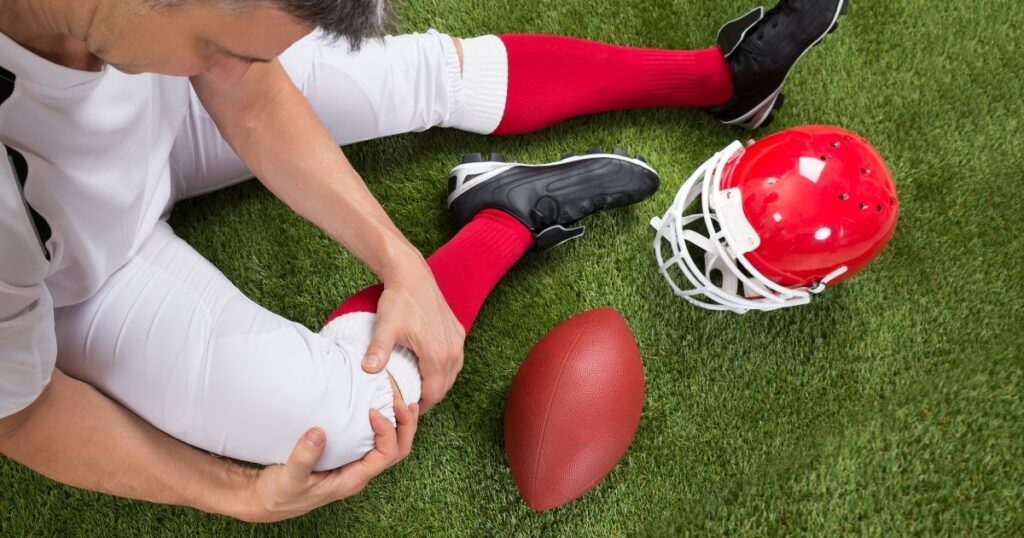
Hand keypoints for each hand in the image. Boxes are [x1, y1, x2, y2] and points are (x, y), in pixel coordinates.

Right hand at [241, 399, 417, 522]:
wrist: (267, 499)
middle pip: (397, 451)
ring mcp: (354, 464)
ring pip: (389, 446)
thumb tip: (318, 433)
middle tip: (402, 402)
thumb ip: (303, 458)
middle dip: (405, 427)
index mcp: (352, 480)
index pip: (384, 456)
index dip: (387, 432)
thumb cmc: (280, 493)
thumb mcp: (289, 478)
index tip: (373, 411)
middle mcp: (358, 472)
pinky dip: (383, 424)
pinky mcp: (345, 455)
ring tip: (400, 401)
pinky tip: (377, 407)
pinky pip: (373, 440)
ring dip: (399, 425)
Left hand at [362, 259, 464, 412]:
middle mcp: (453, 350)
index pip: (433, 394)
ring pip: (451, 374)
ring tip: (417, 388)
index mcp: (438, 354)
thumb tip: (367, 371)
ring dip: (437, 384)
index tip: (404, 410)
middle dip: (428, 398)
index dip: (419, 406)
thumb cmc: (399, 301)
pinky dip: (443, 369)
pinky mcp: (458, 332)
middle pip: (444, 387)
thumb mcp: (386, 327)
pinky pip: (454, 359)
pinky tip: (427, 368)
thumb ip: (378, 350)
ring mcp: (458, 341)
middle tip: (408, 402)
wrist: (413, 275)